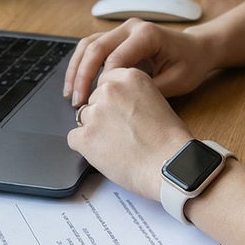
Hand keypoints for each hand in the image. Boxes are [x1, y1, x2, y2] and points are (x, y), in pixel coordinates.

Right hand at [63, 18, 219, 105]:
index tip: (96, 102)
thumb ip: (148, 89)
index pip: (115, 57)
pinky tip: (76, 83)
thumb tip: (120, 100)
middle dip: (82, 76)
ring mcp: (122, 30)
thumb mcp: (176, 81)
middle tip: (77, 101)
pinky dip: (81, 64)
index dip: (103, 81)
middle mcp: (131, 27)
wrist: (197, 49)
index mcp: (147, 34)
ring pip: (88, 44)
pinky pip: (92, 46)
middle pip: (95, 47)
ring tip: (70, 93)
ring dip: (76, 69)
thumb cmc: (190, 64)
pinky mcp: (117, 37)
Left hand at [66, 68, 192, 201]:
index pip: (105, 82)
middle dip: (103, 116)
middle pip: (93, 100)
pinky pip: (74, 139)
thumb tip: (117, 104)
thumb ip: (132, 96)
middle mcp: (109, 90)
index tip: (120, 112)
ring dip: (94, 131)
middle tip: (121, 133)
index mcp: (129, 77)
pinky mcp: (84, 136)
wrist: (169, 166)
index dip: (112, 101)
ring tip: (117, 146)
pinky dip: (86, 148)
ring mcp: (95, 113)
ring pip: (83, 120)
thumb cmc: (170, 140)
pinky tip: (105, 154)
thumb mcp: (157, 101)